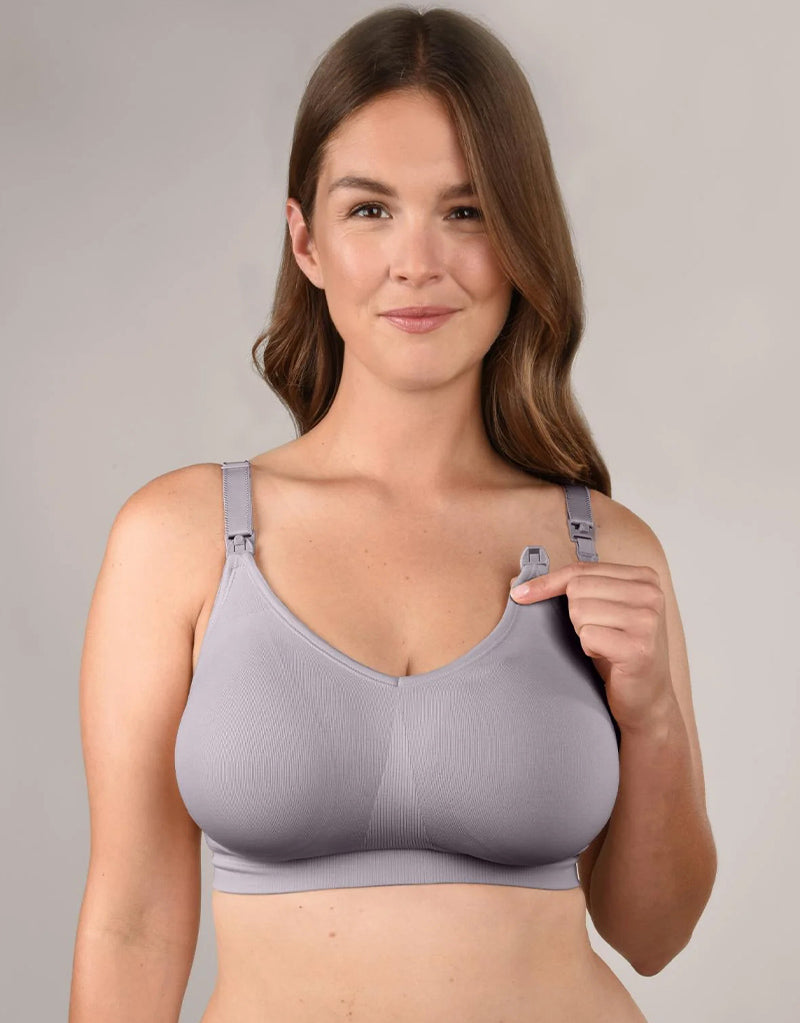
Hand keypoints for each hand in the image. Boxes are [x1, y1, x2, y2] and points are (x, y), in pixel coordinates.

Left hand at [509, 561, 676, 732]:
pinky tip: (609, 657)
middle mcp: (651, 593)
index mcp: (643, 576)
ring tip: (606, 645)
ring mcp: (648, 620)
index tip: (519, 594)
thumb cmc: (618, 650)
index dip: (547, 582)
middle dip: (576, 615)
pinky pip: (588, 636)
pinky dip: (590, 649)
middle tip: (598, 633)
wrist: (647, 697)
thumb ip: (574, 587)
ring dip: (584, 633)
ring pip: (580, 612)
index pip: (581, 570)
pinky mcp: (639, 647)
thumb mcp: (602, 609)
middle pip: (578, 589)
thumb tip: (517, 578)